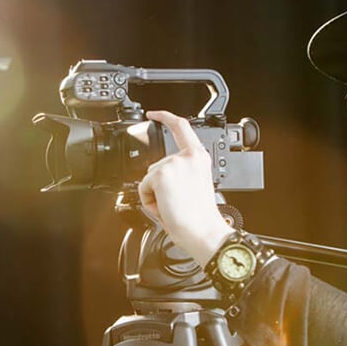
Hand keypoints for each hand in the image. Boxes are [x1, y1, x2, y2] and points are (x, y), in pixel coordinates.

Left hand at [138, 111, 233, 266]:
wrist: (202, 231)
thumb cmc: (201, 217)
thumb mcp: (195, 185)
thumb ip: (182, 172)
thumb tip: (159, 177)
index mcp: (200, 157)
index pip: (182, 127)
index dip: (166, 117)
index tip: (154, 114)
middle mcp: (188, 157)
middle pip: (158, 164)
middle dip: (159, 185)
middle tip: (176, 202)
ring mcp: (174, 163)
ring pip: (149, 177)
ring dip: (155, 194)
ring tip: (173, 206)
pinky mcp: (161, 174)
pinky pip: (143, 187)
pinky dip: (149, 200)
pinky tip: (165, 207)